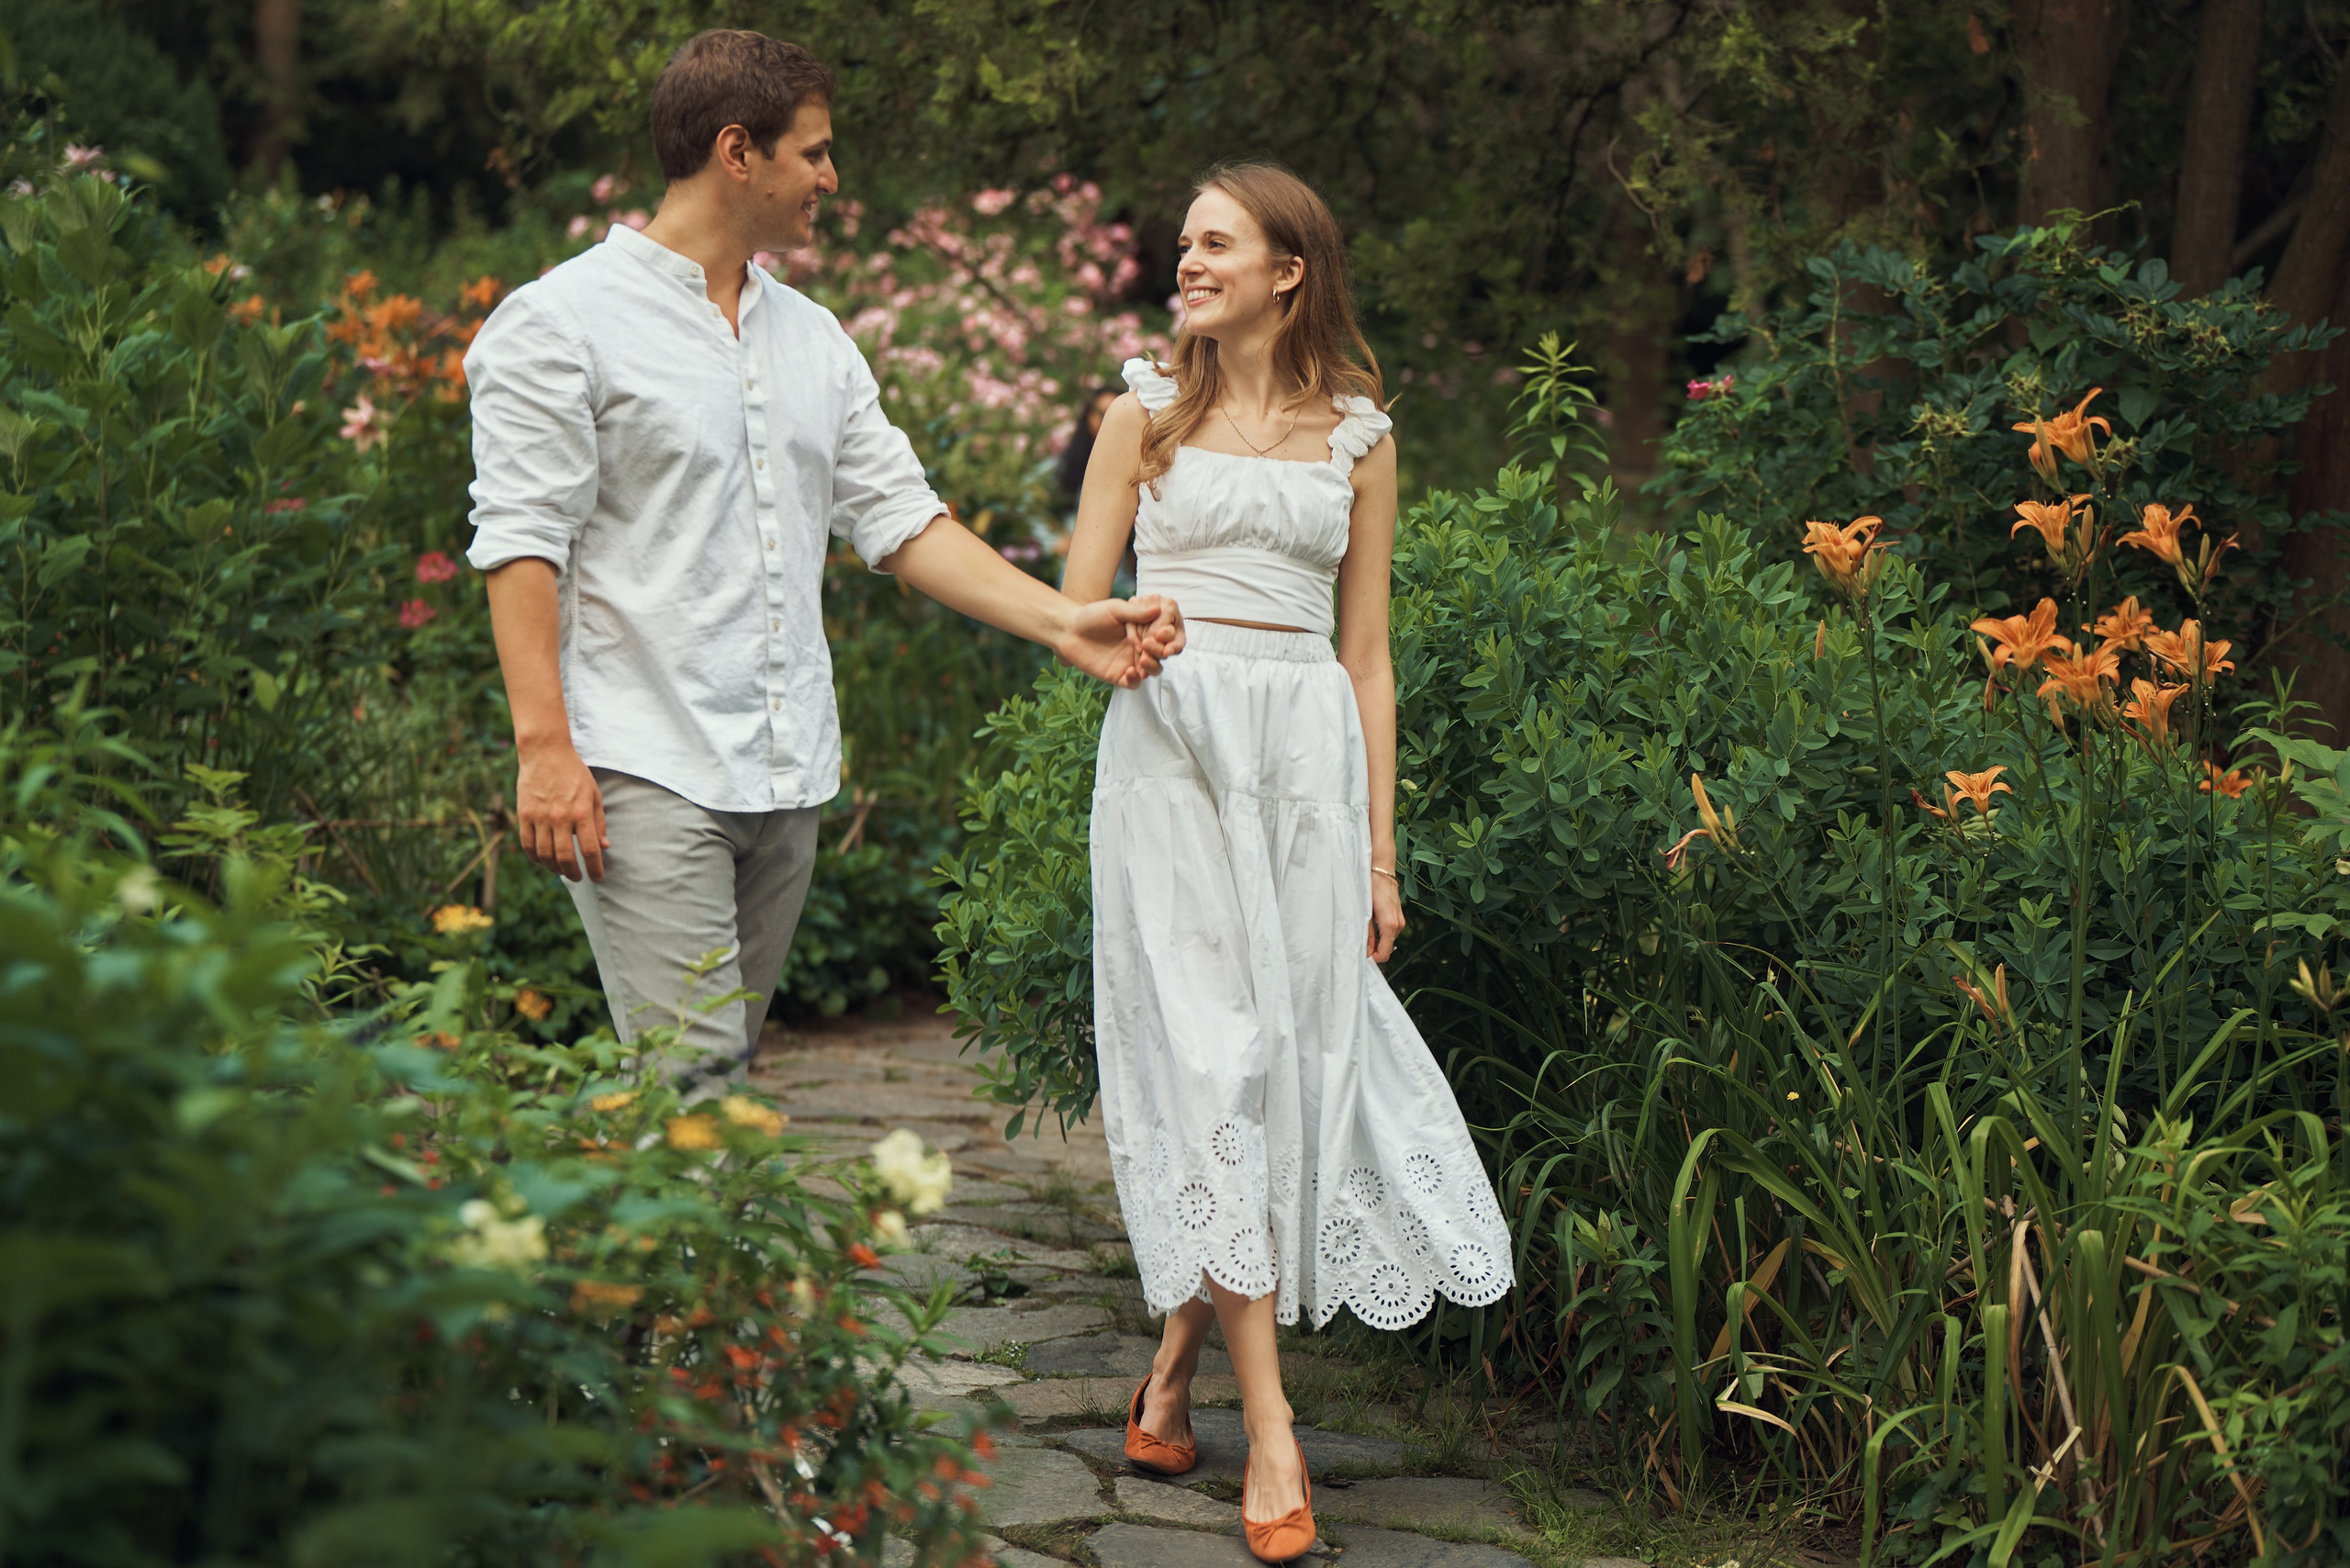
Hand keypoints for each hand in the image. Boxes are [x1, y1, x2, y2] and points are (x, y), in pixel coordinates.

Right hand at [516, 742, 606, 880]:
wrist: (545, 752)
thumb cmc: (574, 773)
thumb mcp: (594, 794)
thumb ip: (599, 822)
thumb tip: (604, 846)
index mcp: (581, 812)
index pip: (589, 850)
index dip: (595, 868)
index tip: (597, 877)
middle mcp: (560, 817)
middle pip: (565, 857)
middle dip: (573, 873)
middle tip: (578, 877)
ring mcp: (540, 817)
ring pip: (544, 855)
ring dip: (554, 868)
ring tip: (562, 870)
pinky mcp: (524, 814)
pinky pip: (528, 845)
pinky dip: (535, 858)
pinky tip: (543, 860)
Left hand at [1056, 593, 1185, 687]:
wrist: (1068, 631)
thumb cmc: (1091, 615)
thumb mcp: (1115, 609)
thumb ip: (1136, 612)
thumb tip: (1159, 609)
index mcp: (1143, 630)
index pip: (1163, 636)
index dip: (1166, 636)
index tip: (1161, 633)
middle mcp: (1140, 647)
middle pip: (1161, 655)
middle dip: (1159, 652)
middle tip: (1148, 646)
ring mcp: (1130, 662)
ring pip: (1152, 670)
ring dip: (1151, 667)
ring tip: (1141, 660)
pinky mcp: (1118, 676)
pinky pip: (1134, 683)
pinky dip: (1135, 679)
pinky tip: (1129, 671)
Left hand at [1368, 869, 1405, 962]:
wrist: (1381, 869)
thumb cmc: (1370, 887)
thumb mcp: (1364, 912)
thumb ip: (1366, 933)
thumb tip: (1365, 951)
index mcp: (1389, 925)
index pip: (1384, 954)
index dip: (1372, 959)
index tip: (1360, 955)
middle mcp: (1398, 925)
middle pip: (1386, 949)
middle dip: (1373, 950)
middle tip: (1358, 943)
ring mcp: (1400, 921)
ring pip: (1388, 940)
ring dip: (1376, 941)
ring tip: (1363, 930)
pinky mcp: (1398, 916)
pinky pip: (1389, 932)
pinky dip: (1380, 933)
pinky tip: (1370, 924)